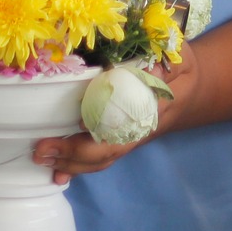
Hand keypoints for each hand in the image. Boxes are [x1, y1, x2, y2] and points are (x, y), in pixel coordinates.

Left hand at [31, 43, 198, 185]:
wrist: (189, 89)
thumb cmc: (180, 69)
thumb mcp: (180, 57)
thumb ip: (167, 62)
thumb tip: (151, 68)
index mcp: (155, 109)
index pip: (128, 125)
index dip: (104, 128)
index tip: (79, 123)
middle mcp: (139, 130)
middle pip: (108, 150)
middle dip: (75, 153)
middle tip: (43, 149)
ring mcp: (128, 139)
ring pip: (101, 160)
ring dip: (71, 163)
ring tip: (42, 159)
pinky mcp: (119, 140)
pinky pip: (98, 159)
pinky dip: (76, 167)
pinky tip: (56, 173)